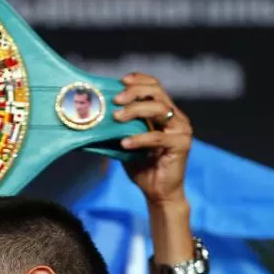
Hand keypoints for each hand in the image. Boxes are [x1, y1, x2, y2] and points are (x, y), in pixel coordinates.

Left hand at [114, 73, 190, 207]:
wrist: (158, 192)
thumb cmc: (142, 167)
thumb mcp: (125, 143)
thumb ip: (117, 129)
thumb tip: (91, 118)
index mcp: (165, 113)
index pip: (155, 87)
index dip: (139, 80)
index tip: (121, 81)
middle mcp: (176, 117)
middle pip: (157, 93)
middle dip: (135, 92)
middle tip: (116, 100)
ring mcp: (181, 130)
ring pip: (160, 109)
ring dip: (136, 110)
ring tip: (116, 118)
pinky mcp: (182, 145)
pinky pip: (159, 137)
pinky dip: (140, 138)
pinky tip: (124, 143)